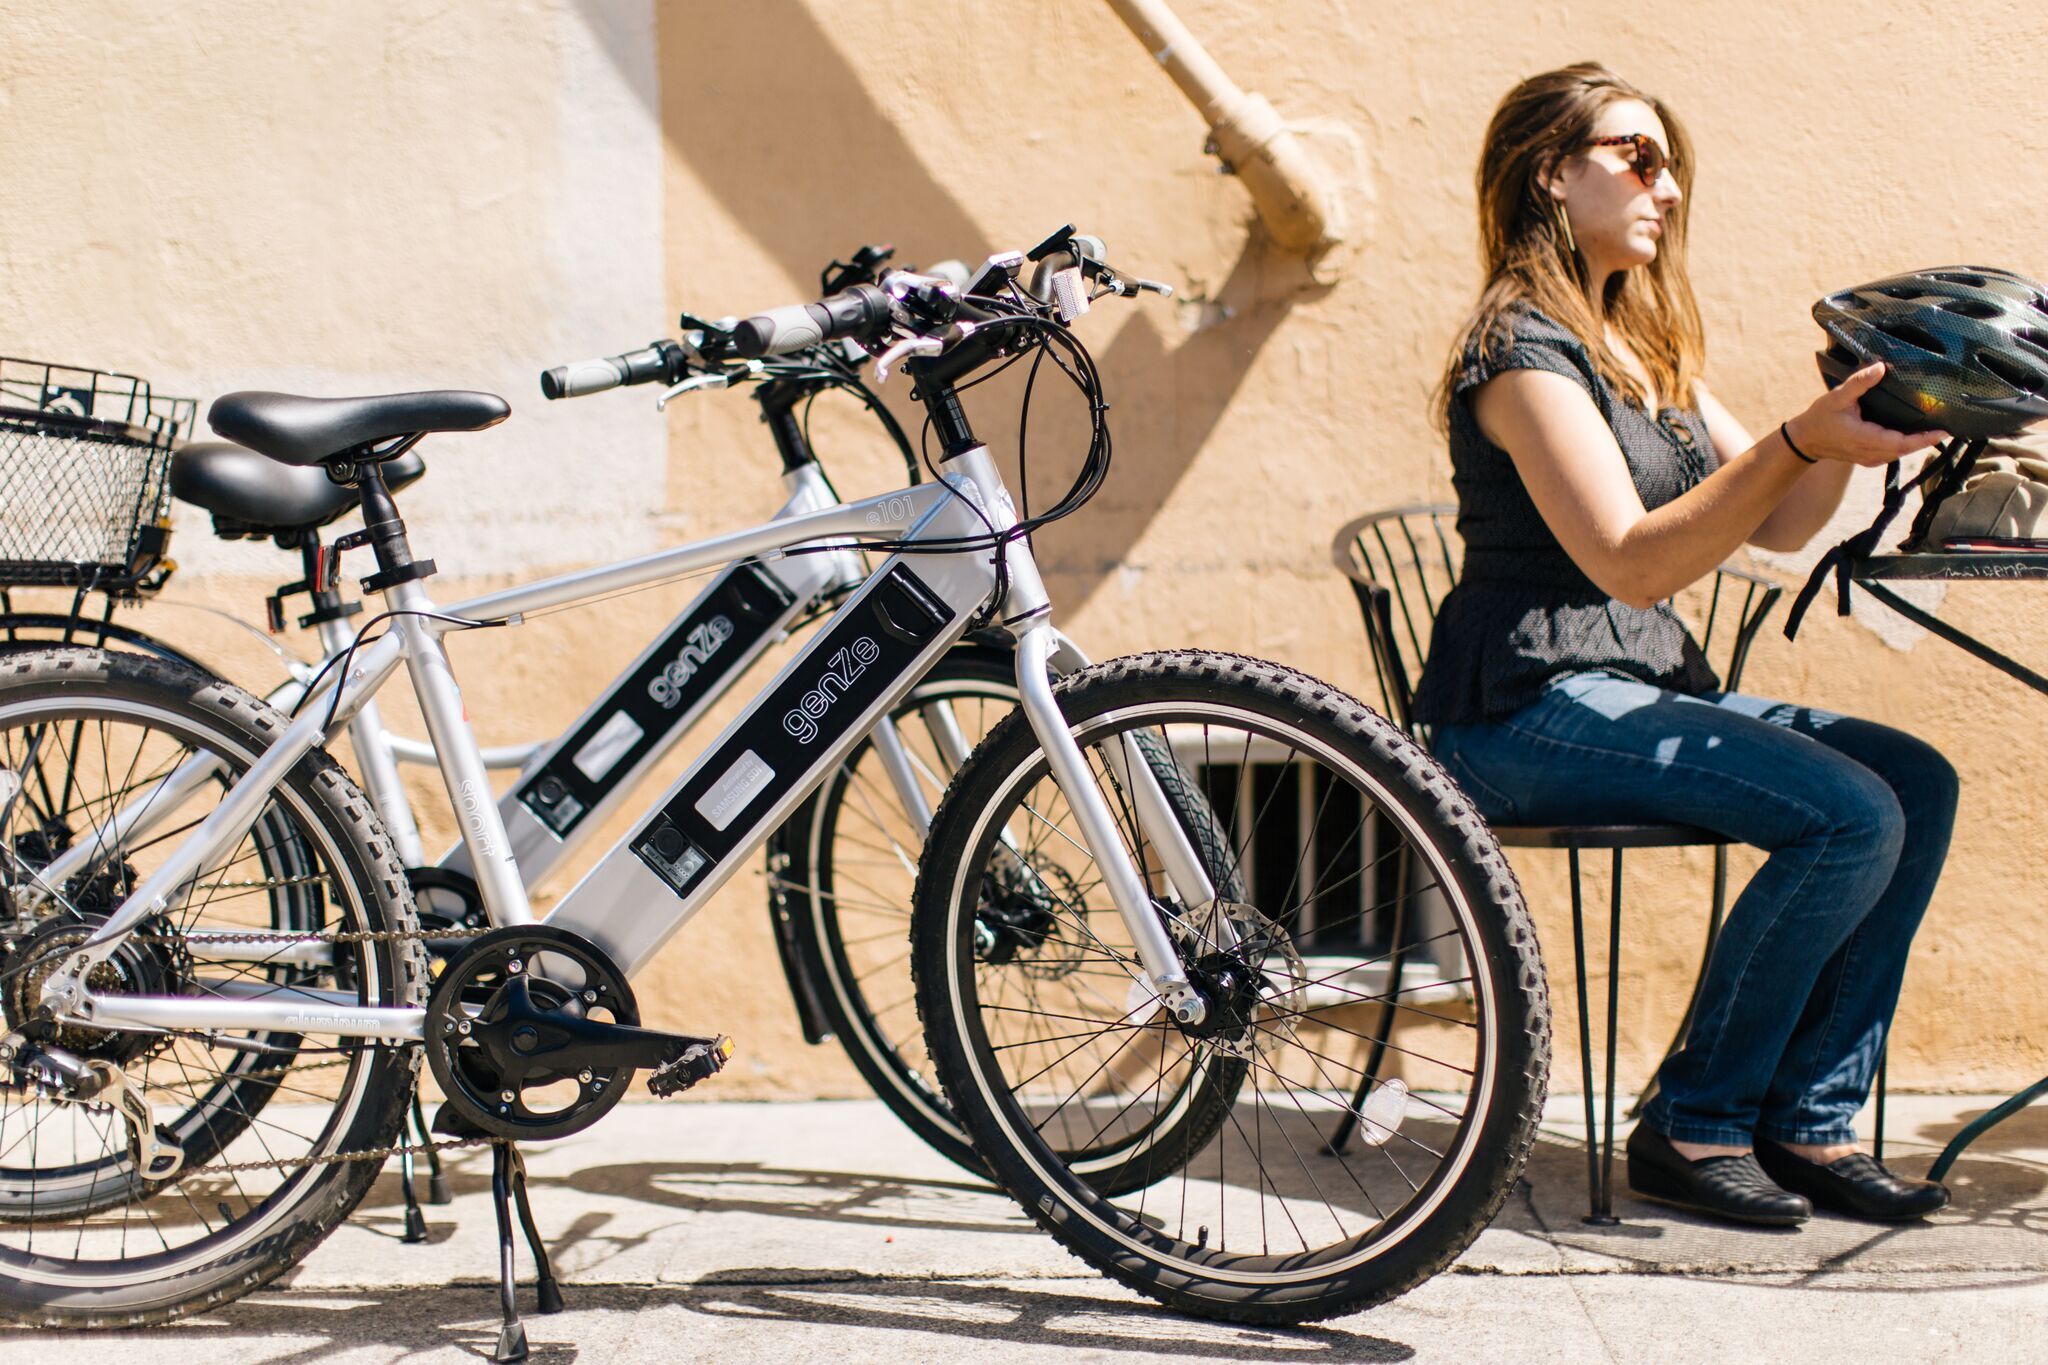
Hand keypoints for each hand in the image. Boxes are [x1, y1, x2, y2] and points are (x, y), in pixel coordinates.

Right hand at [1785, 363, 1949, 466]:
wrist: (1805, 440)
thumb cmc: (1820, 418)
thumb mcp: (1837, 397)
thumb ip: (1859, 383)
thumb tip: (1880, 367)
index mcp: (1864, 438)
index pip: (1900, 442)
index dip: (1923, 439)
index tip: (1943, 432)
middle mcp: (1869, 452)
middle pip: (1905, 449)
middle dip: (1927, 440)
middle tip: (1949, 428)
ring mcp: (1869, 458)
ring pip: (1900, 453)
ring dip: (1918, 444)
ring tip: (1937, 432)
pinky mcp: (1868, 458)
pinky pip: (1892, 454)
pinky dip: (1906, 446)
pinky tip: (1915, 437)